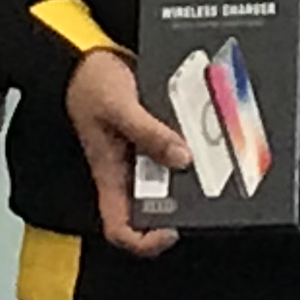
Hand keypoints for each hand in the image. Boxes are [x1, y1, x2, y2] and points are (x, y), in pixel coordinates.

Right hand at [66, 50, 192, 255]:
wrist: (89, 58)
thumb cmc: (89, 84)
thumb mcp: (118, 106)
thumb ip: (149, 133)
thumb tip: (182, 158)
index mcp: (109, 176)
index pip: (120, 230)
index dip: (145, 242)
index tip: (172, 229)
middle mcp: (126, 173)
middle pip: (154, 209)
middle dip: (181, 203)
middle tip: (204, 187)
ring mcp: (139, 157)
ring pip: (169, 180)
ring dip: (191, 172)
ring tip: (211, 157)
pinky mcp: (151, 139)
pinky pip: (174, 152)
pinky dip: (190, 146)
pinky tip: (204, 131)